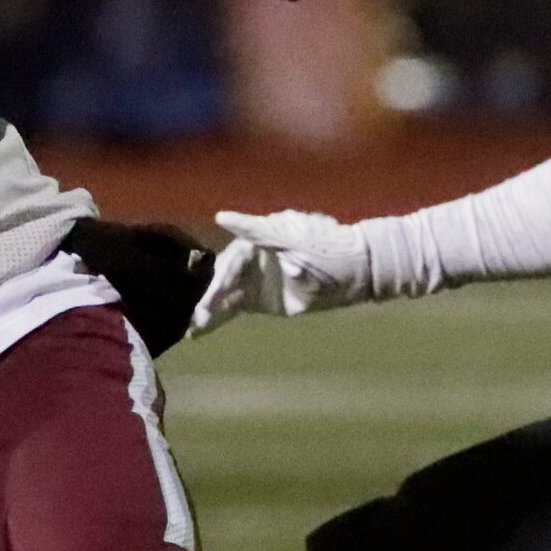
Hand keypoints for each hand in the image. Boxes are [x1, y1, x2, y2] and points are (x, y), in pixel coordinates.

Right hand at [190, 210, 372, 334]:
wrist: (357, 274)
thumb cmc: (329, 254)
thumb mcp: (296, 242)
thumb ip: (258, 233)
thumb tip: (225, 218)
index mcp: (262, 236)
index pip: (238, 250)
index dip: (224, 258)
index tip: (211, 247)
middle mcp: (253, 256)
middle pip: (227, 273)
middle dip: (213, 293)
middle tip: (201, 311)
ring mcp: (254, 278)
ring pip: (226, 293)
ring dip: (210, 308)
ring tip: (194, 325)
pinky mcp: (256, 299)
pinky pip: (232, 309)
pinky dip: (217, 319)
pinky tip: (197, 331)